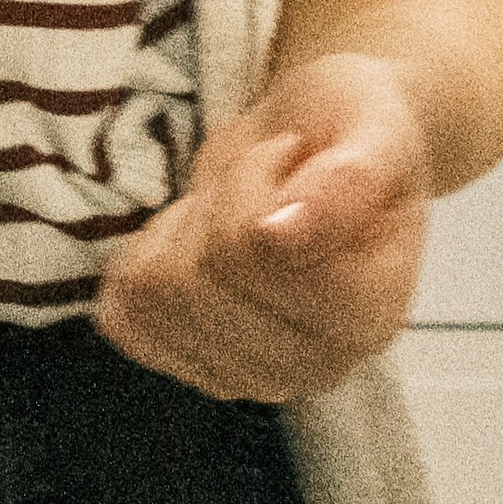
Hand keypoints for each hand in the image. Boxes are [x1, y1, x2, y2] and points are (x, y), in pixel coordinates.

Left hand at [94, 52, 430, 399]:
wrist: (321, 140)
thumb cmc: (349, 127)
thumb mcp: (373, 127)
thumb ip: (348, 181)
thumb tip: (281, 236)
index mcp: (372, 314)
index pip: (252, 252)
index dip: (251, 181)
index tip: (290, 156)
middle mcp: (320, 363)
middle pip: (197, 279)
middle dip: (214, 205)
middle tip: (259, 183)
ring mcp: (259, 376)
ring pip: (157, 298)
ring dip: (180, 231)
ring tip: (231, 210)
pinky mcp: (202, 367)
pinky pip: (129, 319)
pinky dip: (143, 264)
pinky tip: (190, 242)